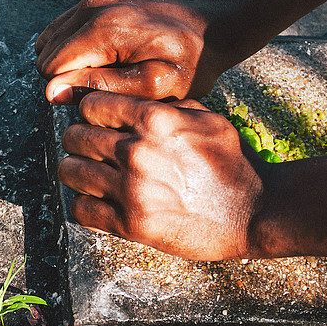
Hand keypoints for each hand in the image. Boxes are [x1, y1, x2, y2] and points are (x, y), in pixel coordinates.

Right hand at [35, 0, 224, 102]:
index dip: (69, 90)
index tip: (103, 93)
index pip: (51, 68)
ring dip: (72, 62)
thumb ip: (100, 88)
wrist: (215, 25)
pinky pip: (64, 28)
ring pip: (52, 41)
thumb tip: (53, 90)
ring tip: (107, 71)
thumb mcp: (152, 86)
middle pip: (47, 54)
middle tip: (108, 84)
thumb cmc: (190, 61)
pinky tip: (104, 57)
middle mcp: (93, 5)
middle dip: (69, 76)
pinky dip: (76, 48)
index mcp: (103, 28)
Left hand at [58, 91, 268, 259]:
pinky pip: (81, 209)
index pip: (91, 105)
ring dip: (77, 171)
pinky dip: (84, 204)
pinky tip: (97, 200)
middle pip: (74, 137)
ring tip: (89, 173)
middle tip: (88, 148)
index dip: (90, 112)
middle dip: (79, 140)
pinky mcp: (129, 224)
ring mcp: (131, 190)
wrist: (256, 212)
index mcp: (155, 120)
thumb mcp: (205, 118)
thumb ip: (163, 107)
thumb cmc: (232, 163)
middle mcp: (137, 152)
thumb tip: (127, 101)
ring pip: (71, 172)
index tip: (96, 121)